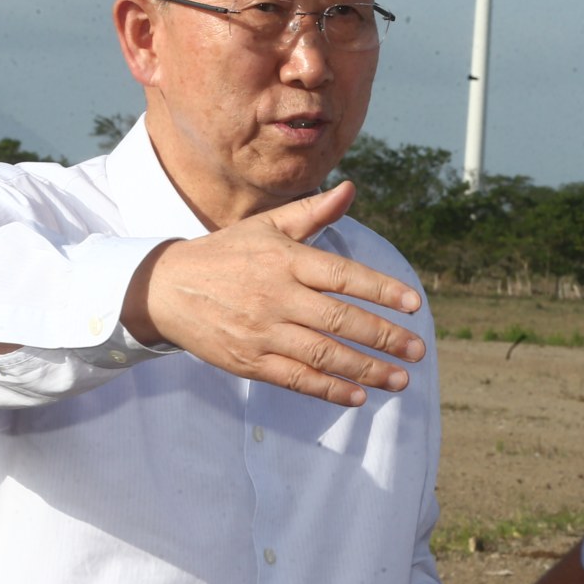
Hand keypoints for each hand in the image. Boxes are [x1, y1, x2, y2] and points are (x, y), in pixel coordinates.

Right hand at [124, 182, 426, 406]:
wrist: (165, 289)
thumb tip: (350, 189)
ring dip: (366, 369)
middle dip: (384, 337)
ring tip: (400, 379)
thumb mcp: (266, 227)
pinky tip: (358, 394)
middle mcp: (275, 296)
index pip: (342, 275)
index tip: (414, 304)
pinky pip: (295, 379)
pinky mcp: (248, 361)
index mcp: (285, 260)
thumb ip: (312, 213)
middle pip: (339, 320)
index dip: (381, 289)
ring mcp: (261, 332)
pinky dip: (328, 389)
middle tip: (418, 350)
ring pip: (322, 354)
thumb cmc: (225, 254)